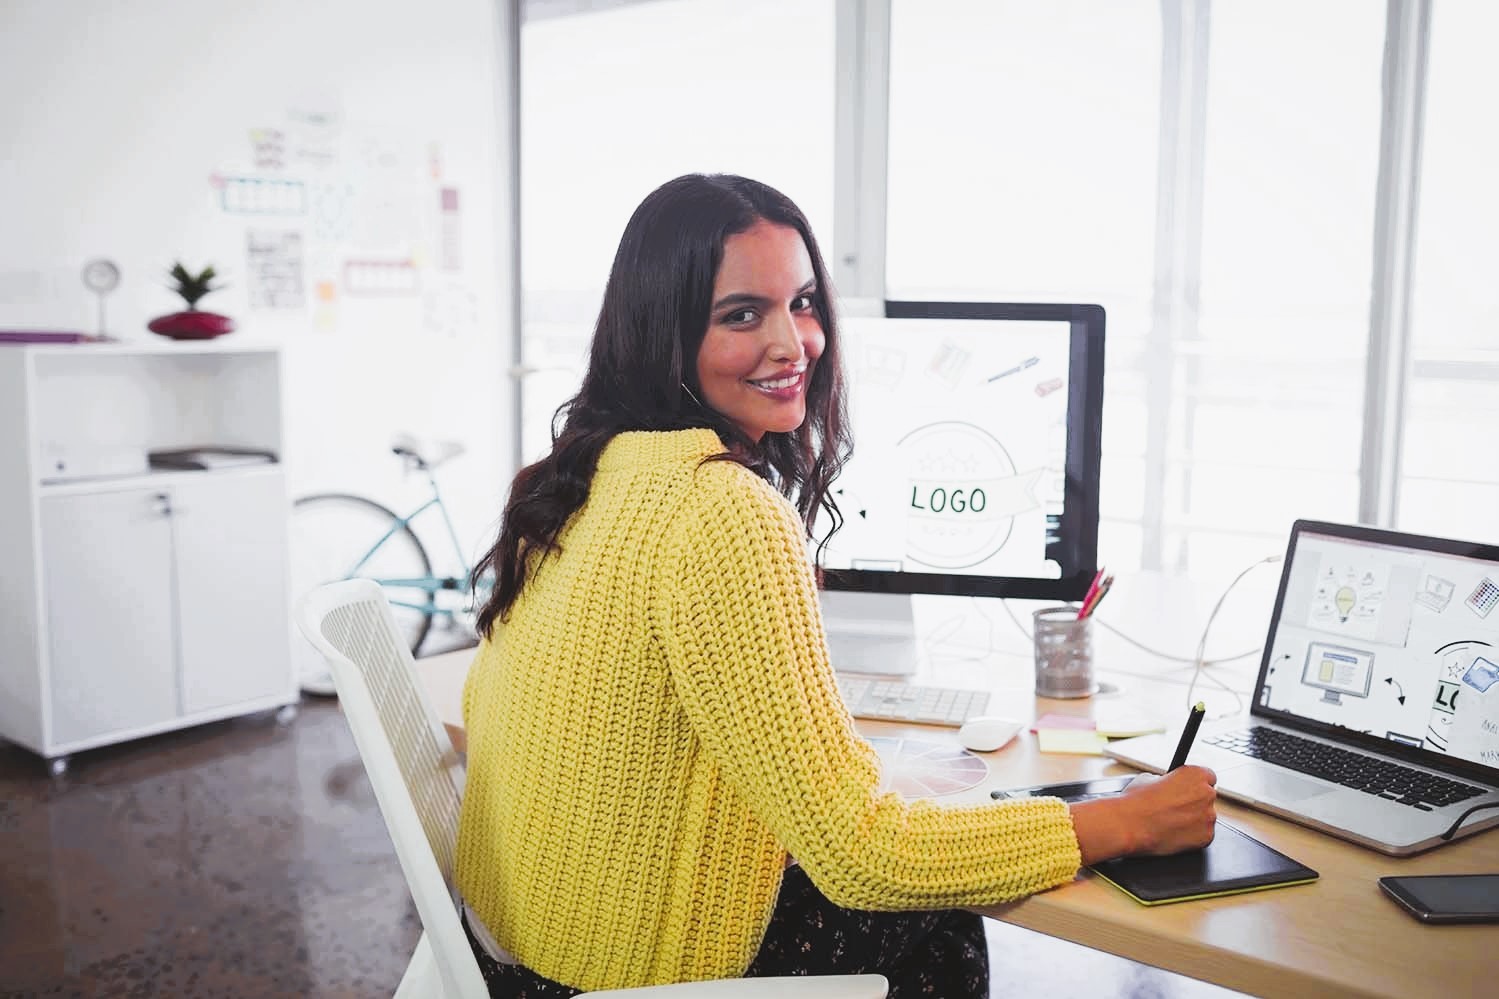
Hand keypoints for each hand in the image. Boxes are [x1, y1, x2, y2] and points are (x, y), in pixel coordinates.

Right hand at [1069, 766, 1216, 863]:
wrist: (1129, 825)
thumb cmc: (1136, 802)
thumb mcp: (1149, 778)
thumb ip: (1167, 780)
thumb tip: (1169, 786)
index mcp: (1195, 774)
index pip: (1207, 777)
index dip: (1194, 784)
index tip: (1186, 790)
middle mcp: (1207, 794)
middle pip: (1207, 798)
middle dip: (1194, 802)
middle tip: (1175, 808)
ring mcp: (1208, 817)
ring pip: (1205, 818)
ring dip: (1193, 819)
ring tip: (1170, 822)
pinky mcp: (1206, 837)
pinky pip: (1203, 835)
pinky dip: (1192, 836)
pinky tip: (1174, 833)